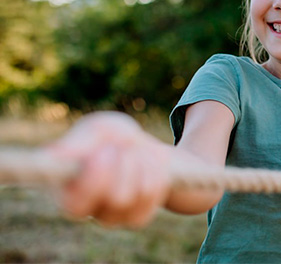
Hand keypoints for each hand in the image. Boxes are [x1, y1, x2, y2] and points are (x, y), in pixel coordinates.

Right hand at [47, 111, 171, 227]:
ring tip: (134, 151)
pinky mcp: (137, 219)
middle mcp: (88, 211)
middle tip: (121, 147)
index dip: (94, 181)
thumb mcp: (98, 130)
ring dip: (142, 163)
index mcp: (66, 191)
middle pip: (118, 198)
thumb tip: (54, 154)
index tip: (105, 151)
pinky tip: (147, 164)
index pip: (75, 205)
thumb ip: (79, 142)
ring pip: (139, 195)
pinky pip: (153, 197)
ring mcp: (113, 218)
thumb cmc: (111, 139)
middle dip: (127, 163)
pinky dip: (156, 173)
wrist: (141, 148)